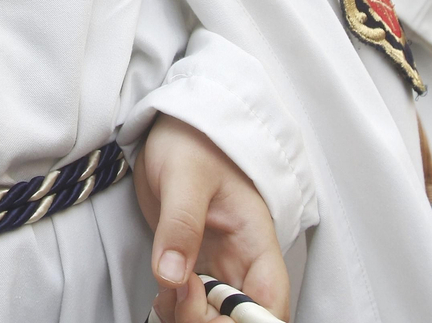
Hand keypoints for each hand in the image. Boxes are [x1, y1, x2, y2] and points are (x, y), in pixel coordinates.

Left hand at [135, 115, 288, 322]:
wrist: (174, 128)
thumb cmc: (193, 141)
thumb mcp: (185, 176)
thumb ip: (180, 224)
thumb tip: (172, 277)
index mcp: (254, 240)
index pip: (270, 301)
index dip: (250, 322)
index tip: (213, 315)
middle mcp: (241, 262)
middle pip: (240, 319)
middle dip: (209, 322)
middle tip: (178, 298)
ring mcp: (217, 266)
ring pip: (213, 316)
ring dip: (188, 319)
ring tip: (165, 296)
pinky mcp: (192, 265)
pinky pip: (190, 305)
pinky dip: (175, 310)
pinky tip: (161, 294)